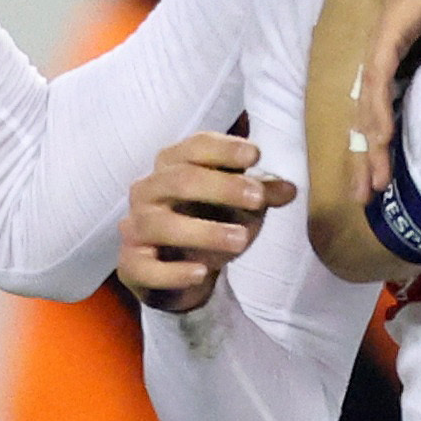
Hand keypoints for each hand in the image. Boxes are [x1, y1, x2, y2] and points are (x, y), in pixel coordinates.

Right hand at [116, 134, 297, 313]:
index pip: (194, 147)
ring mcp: (135, 227)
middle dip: (221, 187)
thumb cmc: (208, 222)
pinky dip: (174, 271)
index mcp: (172, 166)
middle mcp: (147, 191)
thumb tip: (290, 189)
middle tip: (257, 198)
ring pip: (161, 224)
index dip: (223, 149)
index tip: (256, 155)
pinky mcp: (131, 264)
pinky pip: (146, 267)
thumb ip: (261, 194)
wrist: (179, 272)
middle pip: (179, 180)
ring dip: (204, 231)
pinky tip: (202, 272)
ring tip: (241, 240)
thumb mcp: (239, 207)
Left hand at [354, 0, 420, 194]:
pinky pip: (380, 74)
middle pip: (369, 109)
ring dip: (372, 143)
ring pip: (369, 99)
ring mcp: (385, 32)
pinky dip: (379, 107)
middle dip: (367, 157)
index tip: (384, 179)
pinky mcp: (392, 25)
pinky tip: (380, 137)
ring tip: (374, 183)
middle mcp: (387, 42)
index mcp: (404, 46)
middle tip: (365, 197)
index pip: (384, 102)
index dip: (382, 142)